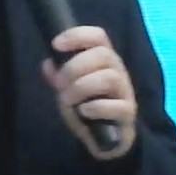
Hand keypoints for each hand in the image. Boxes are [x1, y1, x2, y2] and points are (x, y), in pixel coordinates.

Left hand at [39, 26, 136, 160]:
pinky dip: (95, 108)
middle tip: (59, 84)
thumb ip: (58, 77)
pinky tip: (84, 112)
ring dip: (82, 88)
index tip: (56, 45)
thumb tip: (47, 64)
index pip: (98, 37)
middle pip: (103, 54)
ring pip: (109, 78)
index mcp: (103, 60)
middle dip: (74, 67)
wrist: (107, 138)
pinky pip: (116, 106)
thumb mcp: (68, 90)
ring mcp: (125, 91)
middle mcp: (117, 70)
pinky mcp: (127, 113)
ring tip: (68, 100)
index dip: (77, 36)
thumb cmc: (87, 107)